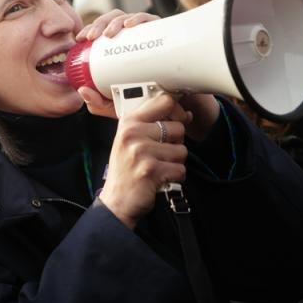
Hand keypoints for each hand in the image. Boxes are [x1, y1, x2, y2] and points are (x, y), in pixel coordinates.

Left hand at [75, 10, 159, 118]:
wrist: (169, 105)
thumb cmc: (141, 99)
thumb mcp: (115, 103)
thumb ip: (97, 102)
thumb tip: (83, 92)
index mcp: (119, 46)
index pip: (101, 31)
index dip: (89, 30)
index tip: (81, 39)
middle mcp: (131, 36)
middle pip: (111, 21)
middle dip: (98, 24)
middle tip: (91, 38)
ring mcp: (146, 33)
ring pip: (126, 18)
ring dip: (114, 21)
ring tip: (108, 34)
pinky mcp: (162, 32)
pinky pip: (149, 19)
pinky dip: (137, 18)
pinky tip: (129, 24)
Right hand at [98, 94, 189, 228]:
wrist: (116, 201)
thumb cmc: (125, 170)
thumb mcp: (130, 140)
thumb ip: (153, 124)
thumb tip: (186, 115)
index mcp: (128, 122)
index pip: (164, 101)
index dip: (176, 111)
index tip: (175, 120)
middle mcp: (133, 134)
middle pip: (178, 127)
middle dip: (175, 143)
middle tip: (160, 154)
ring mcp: (142, 152)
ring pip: (182, 150)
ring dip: (175, 162)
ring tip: (159, 167)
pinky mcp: (151, 170)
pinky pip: (180, 169)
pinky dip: (175, 177)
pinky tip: (161, 178)